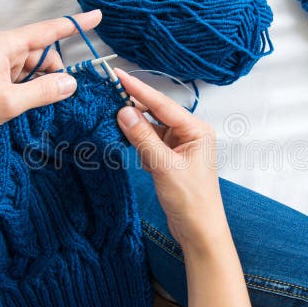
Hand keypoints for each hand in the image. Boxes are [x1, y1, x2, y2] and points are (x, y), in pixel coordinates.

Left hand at [0, 0, 102, 146]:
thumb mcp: (10, 102)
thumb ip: (44, 91)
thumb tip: (72, 82)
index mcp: (6, 44)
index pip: (49, 30)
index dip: (76, 24)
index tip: (99, 15)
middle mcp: (3, 47)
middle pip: (44, 54)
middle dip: (51, 74)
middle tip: (41, 98)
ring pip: (34, 68)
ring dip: (37, 85)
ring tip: (20, 105)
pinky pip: (23, 77)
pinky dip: (27, 90)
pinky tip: (18, 105)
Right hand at [115, 69, 226, 252]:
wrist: (199, 231)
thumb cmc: (191, 201)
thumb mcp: (164, 166)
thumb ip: (143, 138)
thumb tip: (124, 111)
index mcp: (197, 130)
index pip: (163, 104)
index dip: (138, 89)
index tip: (118, 75)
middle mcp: (190, 133)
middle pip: (157, 112)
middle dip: (133, 103)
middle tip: (108, 90)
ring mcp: (180, 146)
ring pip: (151, 127)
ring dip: (133, 122)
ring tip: (109, 109)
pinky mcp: (170, 158)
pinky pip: (150, 141)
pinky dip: (137, 139)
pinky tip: (122, 132)